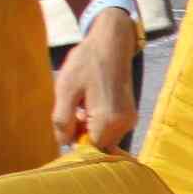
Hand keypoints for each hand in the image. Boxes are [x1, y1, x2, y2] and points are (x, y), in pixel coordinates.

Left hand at [52, 9, 138, 148]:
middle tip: (73, 112)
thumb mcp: (65, 89)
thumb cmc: (86, 62)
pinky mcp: (129, 115)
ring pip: (104, 139)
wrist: (112, 43)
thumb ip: (62, 121)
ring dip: (89, 129)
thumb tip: (65, 144)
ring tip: (81, 106)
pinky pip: (110, 130)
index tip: (66, 126)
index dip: (75, 141)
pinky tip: (90, 105)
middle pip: (98, 146)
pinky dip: (98, 123)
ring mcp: (129, 120)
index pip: (89, 150)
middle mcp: (124, 125)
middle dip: (82, 136)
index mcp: (108, 120)